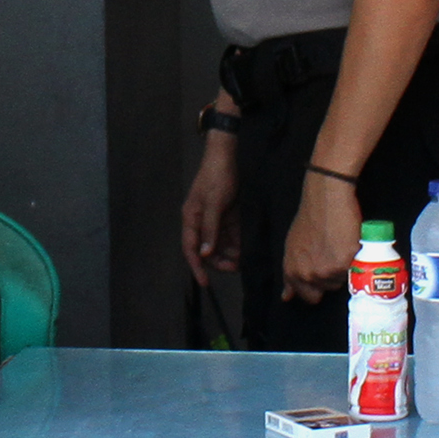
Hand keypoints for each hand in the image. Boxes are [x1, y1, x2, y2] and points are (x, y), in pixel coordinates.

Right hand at [180, 127, 239, 279]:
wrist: (229, 154)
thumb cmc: (217, 176)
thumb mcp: (214, 203)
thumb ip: (209, 229)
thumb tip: (204, 252)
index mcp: (191, 218)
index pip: (190, 248)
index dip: (197, 266)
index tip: (205, 283)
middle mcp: (201, 221)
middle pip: (207, 249)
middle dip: (219, 261)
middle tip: (235, 267)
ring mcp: (215, 218)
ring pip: (221, 244)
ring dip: (231, 253)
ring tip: (244, 259)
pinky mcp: (228, 215)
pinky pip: (232, 235)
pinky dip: (238, 243)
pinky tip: (247, 248)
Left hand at [282, 170, 361, 301]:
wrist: (327, 199)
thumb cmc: (310, 218)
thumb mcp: (293, 247)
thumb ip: (290, 274)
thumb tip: (286, 298)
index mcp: (293, 271)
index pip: (308, 296)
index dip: (317, 287)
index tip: (323, 274)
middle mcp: (308, 274)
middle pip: (328, 289)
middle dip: (332, 276)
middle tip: (333, 254)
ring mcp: (326, 271)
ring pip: (343, 281)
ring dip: (344, 268)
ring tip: (340, 245)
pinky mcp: (345, 263)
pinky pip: (355, 271)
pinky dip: (355, 260)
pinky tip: (349, 244)